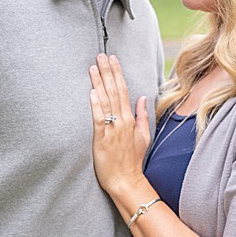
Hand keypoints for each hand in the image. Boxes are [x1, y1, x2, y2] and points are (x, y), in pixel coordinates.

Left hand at [89, 54, 150, 195]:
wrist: (126, 181)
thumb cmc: (132, 160)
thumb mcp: (143, 136)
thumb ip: (142, 116)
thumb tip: (142, 98)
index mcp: (130, 119)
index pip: (123, 90)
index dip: (117, 73)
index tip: (112, 59)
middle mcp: (122, 121)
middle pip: (114, 91)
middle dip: (107, 72)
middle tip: (101, 55)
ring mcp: (112, 129)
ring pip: (105, 101)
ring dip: (99, 83)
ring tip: (93, 67)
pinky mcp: (102, 138)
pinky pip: (99, 119)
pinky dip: (96, 105)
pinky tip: (92, 92)